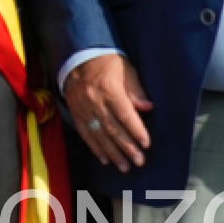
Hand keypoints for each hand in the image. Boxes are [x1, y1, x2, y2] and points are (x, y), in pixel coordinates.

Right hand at [64, 54, 152, 172]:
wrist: (78, 56)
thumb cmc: (107, 62)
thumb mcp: (126, 70)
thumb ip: (136, 90)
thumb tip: (148, 108)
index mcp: (109, 89)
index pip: (125, 115)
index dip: (136, 131)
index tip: (146, 144)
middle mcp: (95, 101)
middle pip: (113, 129)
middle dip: (127, 147)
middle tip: (139, 161)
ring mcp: (83, 108)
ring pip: (99, 135)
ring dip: (112, 152)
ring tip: (124, 166)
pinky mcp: (75, 112)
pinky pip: (85, 133)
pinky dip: (95, 147)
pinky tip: (104, 159)